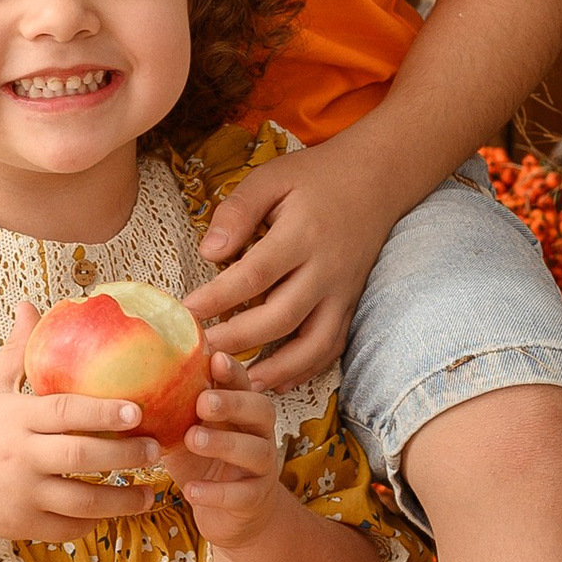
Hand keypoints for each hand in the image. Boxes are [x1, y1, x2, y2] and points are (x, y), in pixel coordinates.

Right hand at [0, 308, 162, 543]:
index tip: (138, 408)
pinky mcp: (22, 525)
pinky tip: (114, 511)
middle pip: (80, 455)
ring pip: (82, 501)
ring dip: (122, 500)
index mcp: (15, 418)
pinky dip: (93, 522)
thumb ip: (18, 351)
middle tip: (156, 448)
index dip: (103, 410)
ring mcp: (22, 494)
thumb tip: (31, 305)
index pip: (64, 411)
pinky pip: (67, 528)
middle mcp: (20, 456)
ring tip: (150, 492)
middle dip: (124, 454)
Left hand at [157, 350, 288, 552]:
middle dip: (233, 403)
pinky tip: (192, 490)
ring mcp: (261, 468)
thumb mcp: (183, 433)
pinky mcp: (255, 499)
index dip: (232, 372)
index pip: (243, 385)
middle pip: (261, 410)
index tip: (214, 359)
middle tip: (203, 402)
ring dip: (224, 442)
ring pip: (257, 450)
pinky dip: (217, 492)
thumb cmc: (202, 464)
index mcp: (240, 412)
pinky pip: (243, 494)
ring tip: (193, 439)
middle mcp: (258, 435)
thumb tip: (125, 381)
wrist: (230, 515)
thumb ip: (169, 411)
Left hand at [186, 138, 399, 384]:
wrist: (375, 180)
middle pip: (281, 316)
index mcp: (302, 234)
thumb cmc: (314, 178)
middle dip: (238, 339)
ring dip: (276, 368)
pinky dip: (306, 369)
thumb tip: (208, 251)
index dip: (219, 297)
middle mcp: (326, 270)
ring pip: (313, 342)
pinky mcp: (350, 304)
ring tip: (240, 383)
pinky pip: (332, 345)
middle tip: (201, 353)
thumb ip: (238, 211)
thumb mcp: (271, 178)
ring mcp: (342, 292)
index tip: (186, 312)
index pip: (255, 274)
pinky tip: (278, 381)